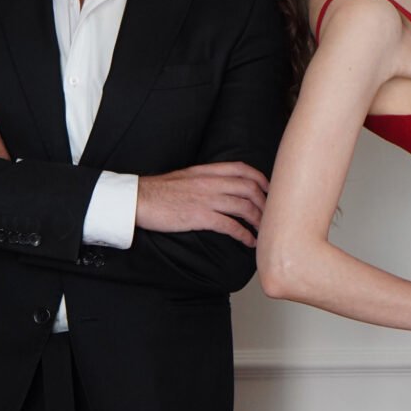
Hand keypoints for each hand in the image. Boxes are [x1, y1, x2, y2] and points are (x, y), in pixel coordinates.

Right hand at [136, 162, 269, 246]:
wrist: (140, 199)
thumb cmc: (160, 190)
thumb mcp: (187, 176)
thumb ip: (206, 178)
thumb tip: (221, 187)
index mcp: (207, 171)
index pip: (242, 168)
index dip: (260, 178)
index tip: (269, 189)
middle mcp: (210, 182)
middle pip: (249, 188)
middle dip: (265, 202)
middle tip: (271, 214)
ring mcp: (207, 199)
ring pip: (244, 206)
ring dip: (258, 219)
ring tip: (264, 231)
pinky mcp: (200, 216)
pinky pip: (230, 225)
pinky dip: (244, 234)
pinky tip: (249, 242)